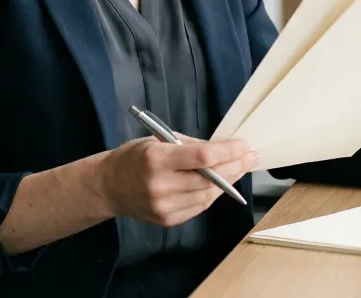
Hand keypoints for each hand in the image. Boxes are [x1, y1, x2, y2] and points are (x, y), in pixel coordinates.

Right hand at [97, 135, 257, 226]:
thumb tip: (222, 147)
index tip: (244, 145)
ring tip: (240, 169)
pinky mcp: (167, 220)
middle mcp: (160, 186)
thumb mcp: (158, 140)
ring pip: (207, 195)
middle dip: (235, 166)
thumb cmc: (134, 157)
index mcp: (157, 160)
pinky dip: (212, 194)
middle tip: (252, 156)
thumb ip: (190, 146)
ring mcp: (164, 206)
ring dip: (228, 182)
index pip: (202, 158)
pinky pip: (198, 207)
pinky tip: (222, 184)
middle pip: (209, 179)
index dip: (228, 152)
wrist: (108, 186)